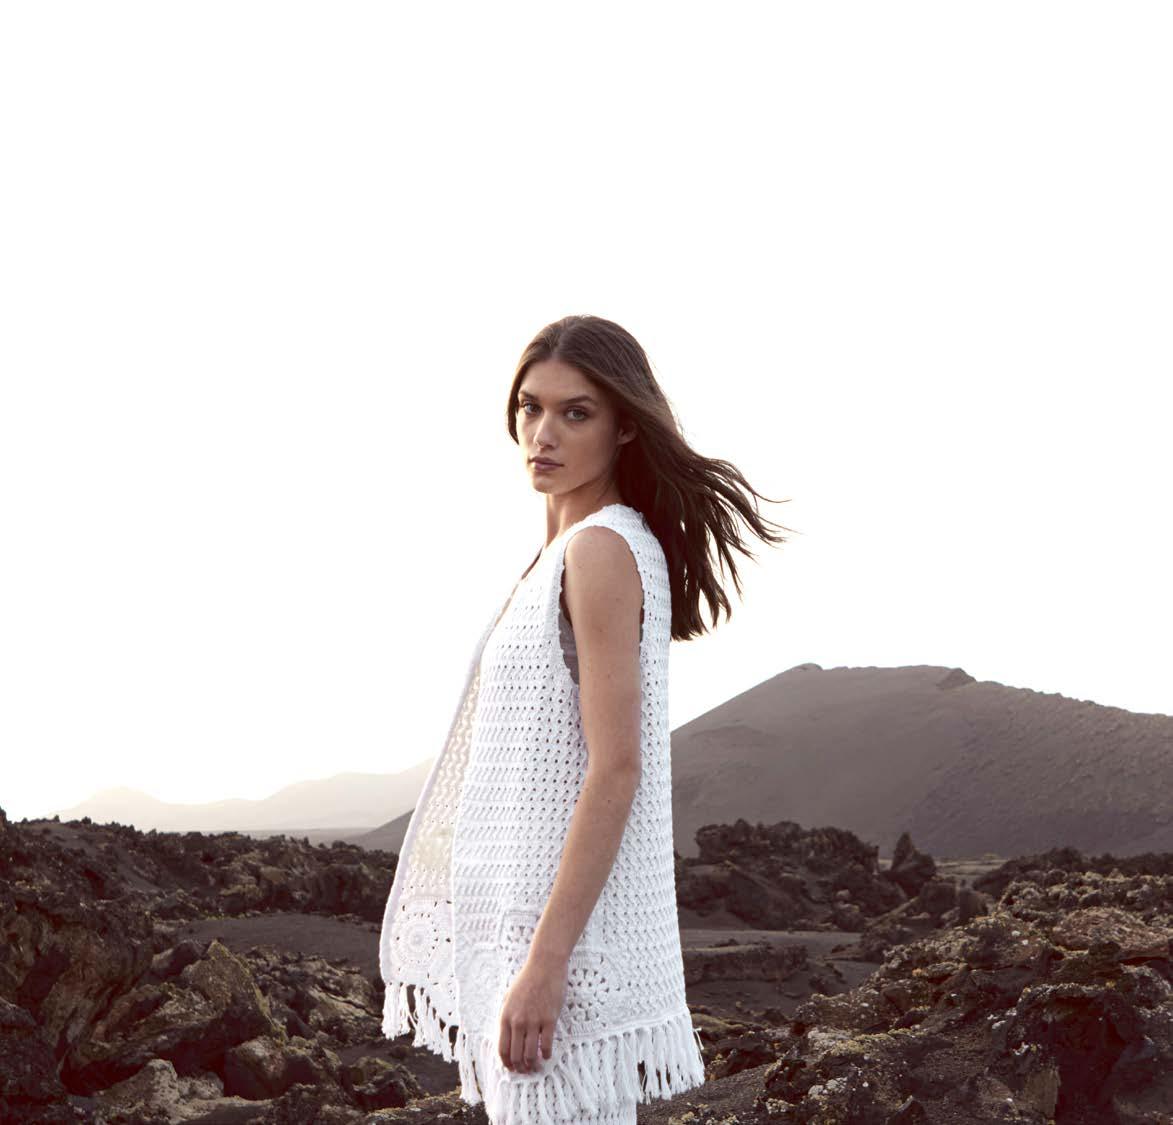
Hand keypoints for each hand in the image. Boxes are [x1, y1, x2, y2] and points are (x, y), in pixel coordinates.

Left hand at [497, 952, 567, 1073]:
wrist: (545, 965)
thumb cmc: (527, 980)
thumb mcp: (509, 997)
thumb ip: (507, 1017)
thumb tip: (508, 1037)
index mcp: (506, 1016)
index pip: (503, 1049)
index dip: (507, 1063)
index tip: (512, 1068)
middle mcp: (518, 1021)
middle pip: (516, 1055)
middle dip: (520, 1068)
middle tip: (525, 1071)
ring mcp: (534, 1021)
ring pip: (531, 1054)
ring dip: (533, 1064)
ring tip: (536, 1066)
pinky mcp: (549, 1019)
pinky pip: (547, 1045)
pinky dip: (547, 1054)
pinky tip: (547, 1055)